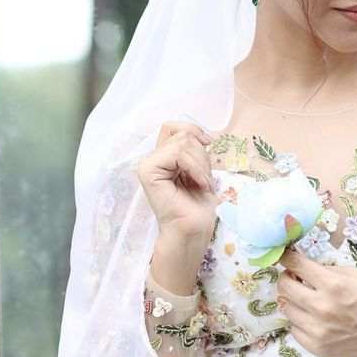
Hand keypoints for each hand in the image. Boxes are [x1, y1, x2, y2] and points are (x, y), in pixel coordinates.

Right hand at [136, 120, 217, 240]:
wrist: (193, 229)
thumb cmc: (199, 206)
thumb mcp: (201, 169)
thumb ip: (194, 149)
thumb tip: (202, 134)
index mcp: (163, 158)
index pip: (174, 128)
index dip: (193, 130)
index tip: (208, 144)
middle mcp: (153, 159)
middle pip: (182, 134)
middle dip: (202, 155)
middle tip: (204, 179)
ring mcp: (148, 164)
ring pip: (182, 143)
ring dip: (201, 164)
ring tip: (201, 184)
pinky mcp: (148, 171)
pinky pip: (177, 154)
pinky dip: (195, 168)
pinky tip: (198, 184)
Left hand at [276, 248, 356, 356]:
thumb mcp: (355, 276)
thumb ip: (328, 270)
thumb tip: (303, 268)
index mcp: (333, 285)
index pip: (296, 265)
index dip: (287, 258)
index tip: (284, 256)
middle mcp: (320, 307)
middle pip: (284, 287)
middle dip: (286, 278)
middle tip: (294, 278)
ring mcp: (316, 329)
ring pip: (286, 308)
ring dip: (293, 300)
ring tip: (305, 300)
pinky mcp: (316, 347)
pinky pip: (294, 329)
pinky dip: (300, 321)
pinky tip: (313, 319)